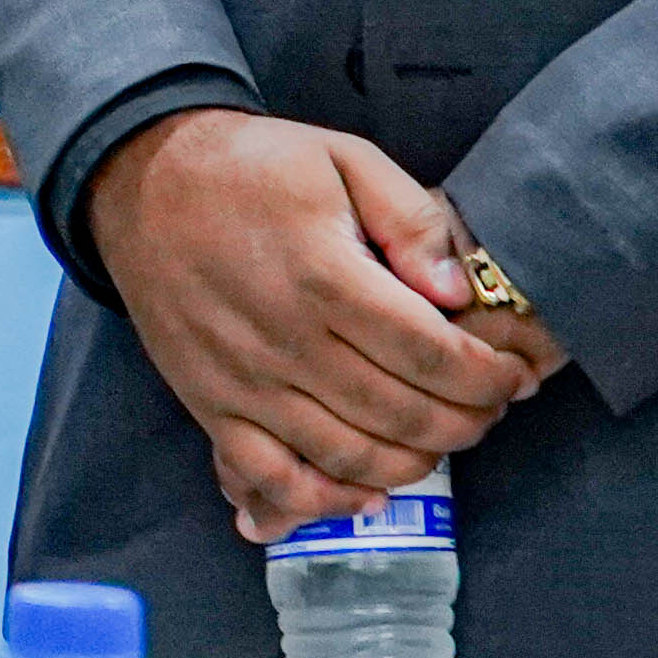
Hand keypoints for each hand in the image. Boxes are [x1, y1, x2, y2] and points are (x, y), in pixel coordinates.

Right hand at [85, 108, 554, 540]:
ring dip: (415, 462)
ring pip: (350, 455)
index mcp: (324, 275)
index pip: (430, 353)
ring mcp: (244, 382)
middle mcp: (285, 340)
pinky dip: (327, 500)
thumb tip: (456, 291)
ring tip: (445, 439)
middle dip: (467, 421)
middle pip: (402, 413)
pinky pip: (274, 478)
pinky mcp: (211, 406)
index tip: (515, 376)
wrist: (141, 183)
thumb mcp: (342, 158)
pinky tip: (368, 494)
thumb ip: (409, 217)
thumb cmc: (250, 167)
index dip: (487, 377)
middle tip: (492, 408)